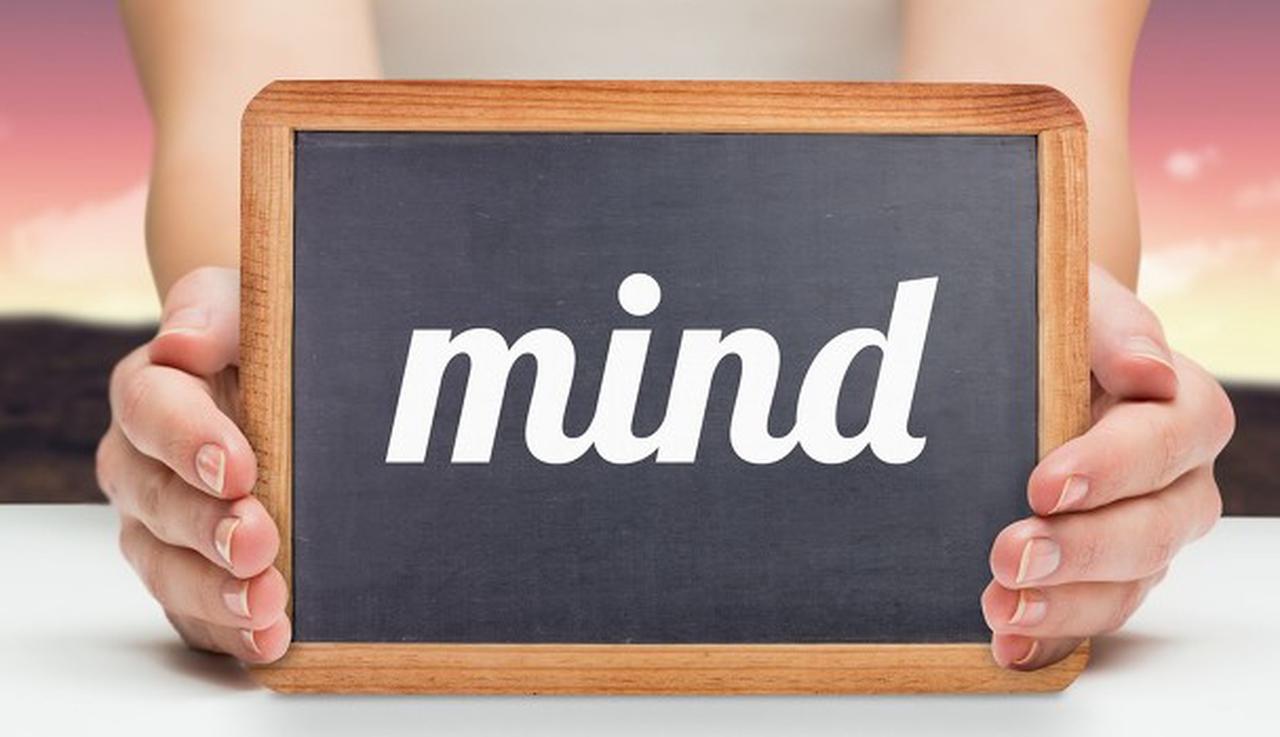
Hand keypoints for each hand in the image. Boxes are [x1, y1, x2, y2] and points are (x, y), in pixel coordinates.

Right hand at [96, 267, 289, 661]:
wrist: (291, 386)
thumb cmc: (263, 340)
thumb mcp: (246, 303)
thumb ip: (214, 312)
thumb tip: (182, 342)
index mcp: (150, 392)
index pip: (150, 411)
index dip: (189, 442)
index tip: (238, 467)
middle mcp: (143, 466)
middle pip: (158, 502)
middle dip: (208, 529)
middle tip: (258, 542)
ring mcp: (163, 527)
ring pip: (167, 567)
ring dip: (216, 592)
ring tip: (267, 605)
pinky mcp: (193, 575)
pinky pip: (196, 614)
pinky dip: (231, 631)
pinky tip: (269, 639)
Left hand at [984, 265, 1234, 668]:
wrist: (1033, 358)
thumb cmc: (1061, 327)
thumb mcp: (1082, 302)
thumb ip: (1113, 327)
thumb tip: (1148, 369)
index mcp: (1181, 410)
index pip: (1166, 442)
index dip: (1110, 468)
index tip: (1043, 483)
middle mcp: (1174, 483)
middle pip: (1153, 530)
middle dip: (1079, 549)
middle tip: (1010, 555)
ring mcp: (1141, 535)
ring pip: (1126, 585)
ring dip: (1062, 605)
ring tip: (999, 607)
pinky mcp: (1101, 574)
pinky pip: (1088, 615)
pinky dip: (1049, 638)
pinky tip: (1007, 645)